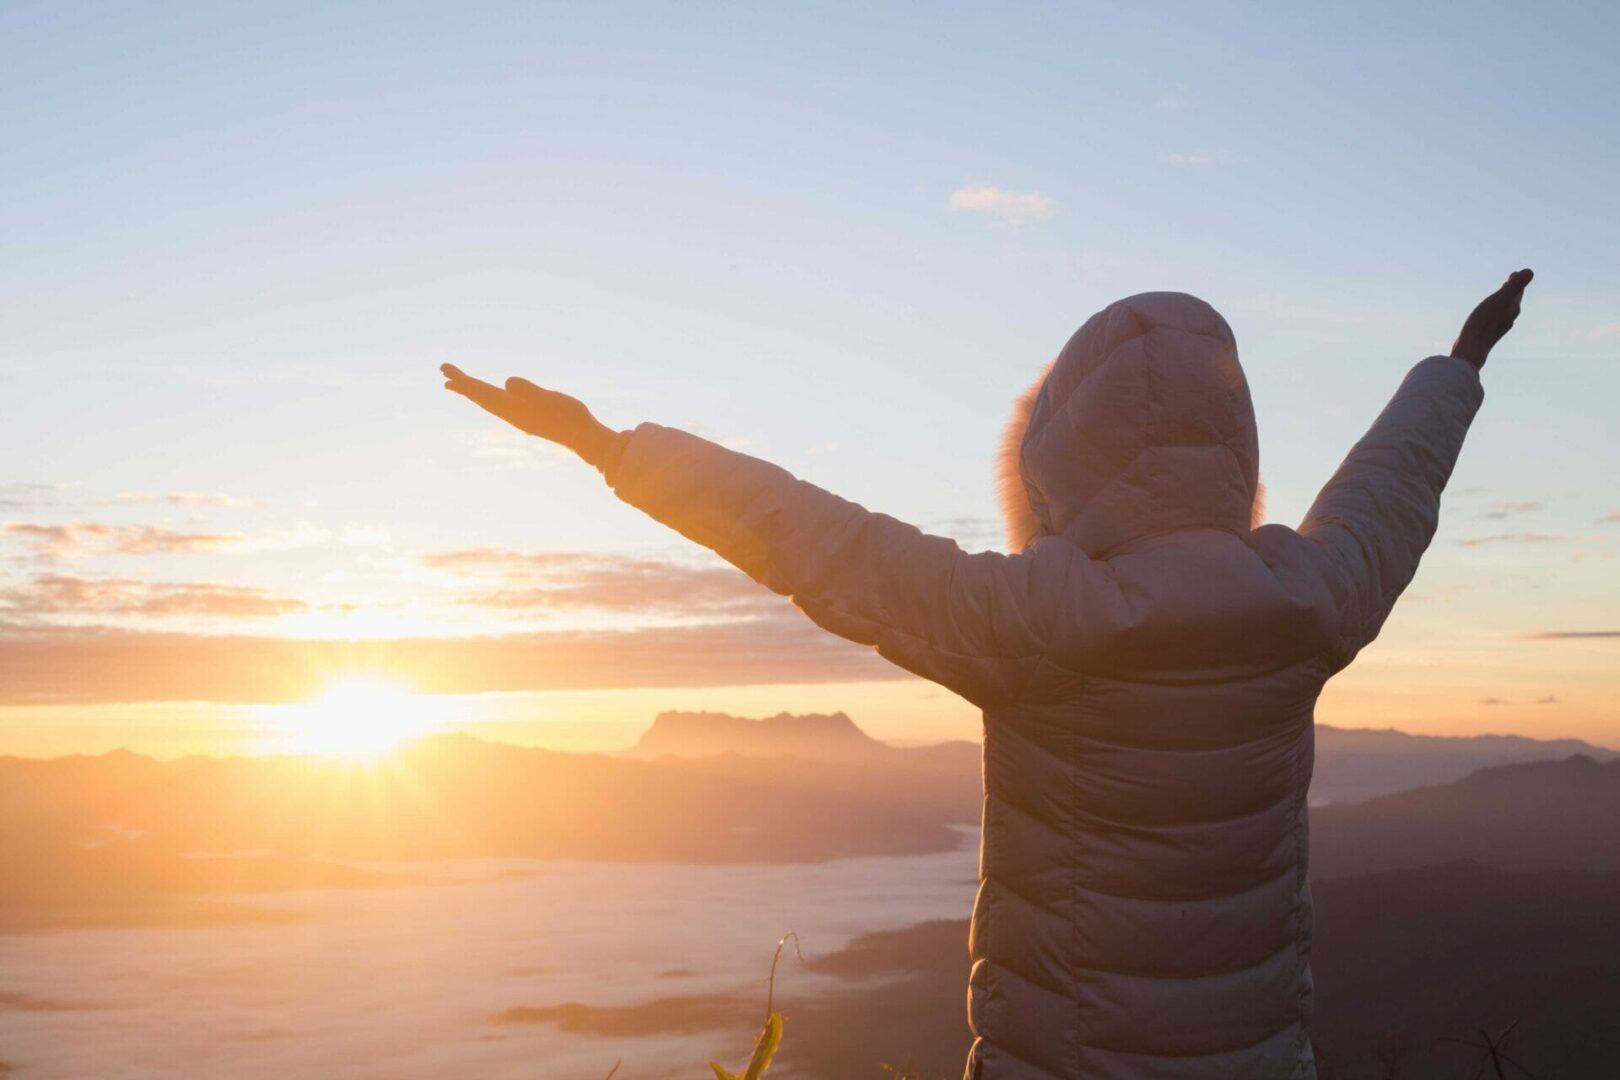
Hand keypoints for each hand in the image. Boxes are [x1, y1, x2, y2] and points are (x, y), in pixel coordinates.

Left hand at [440, 364, 618, 465]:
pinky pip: (500, 405)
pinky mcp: (528, 418)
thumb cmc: (569, 417)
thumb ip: (527, 389)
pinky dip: (489, 398)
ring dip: (473, 392)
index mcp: (513, 407)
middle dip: (463, 384)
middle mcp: (511, 413)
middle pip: (480, 396)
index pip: (481, 391)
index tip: (444, 371)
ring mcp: (519, 417)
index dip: (463, 380)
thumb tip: (508, 382)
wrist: (584, 438)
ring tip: (457, 385)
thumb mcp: (548, 397)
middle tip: (444, 372)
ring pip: (489, 402)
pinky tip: (493, 397)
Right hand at [1451, 268, 1532, 369]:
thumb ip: (1514, 286)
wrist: (1471, 348)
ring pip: (1502, 314)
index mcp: (1512, 310)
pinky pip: (1491, 322)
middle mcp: (1507, 320)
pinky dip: (1491, 315)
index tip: (1514, 274)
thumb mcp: (1500, 300)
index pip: (1517, 293)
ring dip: (1501, 305)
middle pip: (1512, 304)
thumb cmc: (1484, 323)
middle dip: (1511, 294)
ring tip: (1497, 300)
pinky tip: (1484, 318)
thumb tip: (1530, 271)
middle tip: (1507, 283)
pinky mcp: (1484, 336)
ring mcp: (1496, 329)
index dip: (1516, 283)